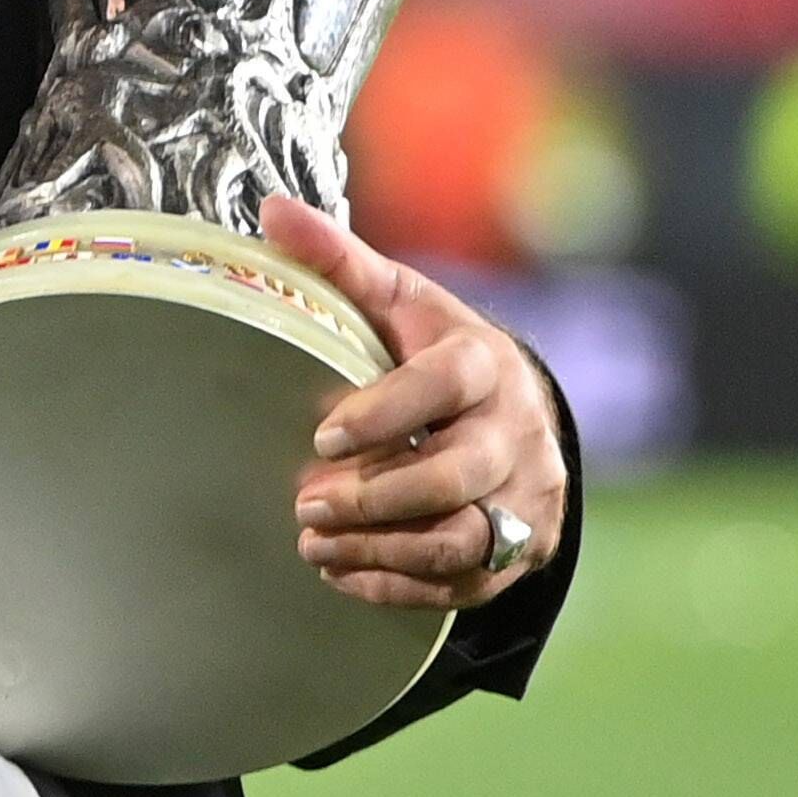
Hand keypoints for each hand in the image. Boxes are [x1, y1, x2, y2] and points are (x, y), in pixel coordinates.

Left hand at [266, 198, 570, 612]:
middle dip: (375, 498)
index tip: (323, 435)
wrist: (515, 410)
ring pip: (461, 540)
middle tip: (304, 506)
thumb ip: (337, 260)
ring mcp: (527, 494)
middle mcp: (519, 431)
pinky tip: (341, 573)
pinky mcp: (524, 548)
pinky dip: (398, 585)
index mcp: (485, 362)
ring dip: (380, 550)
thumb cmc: (436, 350)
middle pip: (455, 476)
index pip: (446, 386)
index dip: (387, 412)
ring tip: (311, 545)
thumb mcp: (397, 300)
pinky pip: (464, 582)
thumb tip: (270, 211)